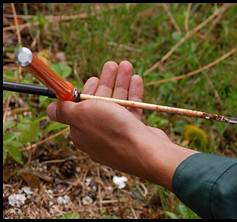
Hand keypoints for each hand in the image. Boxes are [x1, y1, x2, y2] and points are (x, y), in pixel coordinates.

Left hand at [47, 61, 196, 189]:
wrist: (145, 151)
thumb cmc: (111, 130)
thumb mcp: (81, 115)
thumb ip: (64, 109)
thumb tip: (49, 109)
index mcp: (82, 131)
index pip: (80, 108)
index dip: (85, 92)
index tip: (93, 79)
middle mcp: (99, 133)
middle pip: (100, 103)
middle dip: (106, 82)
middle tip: (112, 65)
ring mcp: (118, 133)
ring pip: (118, 104)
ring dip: (121, 83)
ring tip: (126, 65)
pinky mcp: (134, 132)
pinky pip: (132, 110)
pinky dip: (133, 94)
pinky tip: (136, 79)